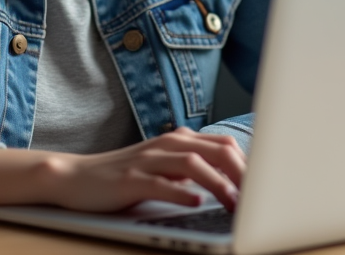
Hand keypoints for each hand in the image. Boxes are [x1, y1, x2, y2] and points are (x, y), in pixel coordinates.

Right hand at [41, 127, 244, 211]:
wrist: (77, 177)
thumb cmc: (125, 175)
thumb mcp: (164, 169)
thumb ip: (194, 171)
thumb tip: (232, 184)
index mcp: (179, 140)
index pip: (225, 146)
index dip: (249, 165)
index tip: (267, 186)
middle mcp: (168, 144)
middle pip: (217, 150)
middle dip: (243, 173)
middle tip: (259, 197)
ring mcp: (149, 160)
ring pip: (194, 164)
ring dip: (219, 184)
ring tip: (235, 203)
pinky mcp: (131, 179)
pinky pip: (161, 183)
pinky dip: (182, 192)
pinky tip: (196, 202)